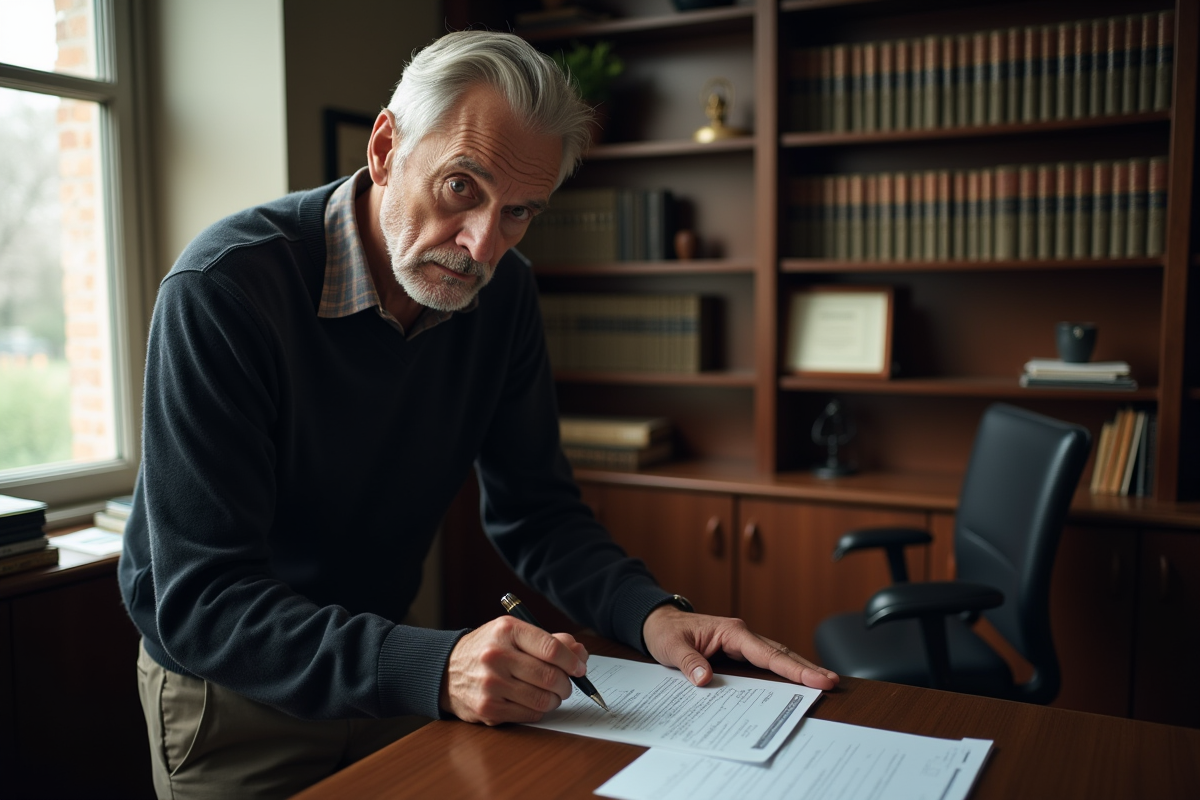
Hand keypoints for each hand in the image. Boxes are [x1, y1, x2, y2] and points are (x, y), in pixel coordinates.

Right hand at [439, 615, 589, 724]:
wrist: (447, 670)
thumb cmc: (488, 650)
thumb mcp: (514, 634)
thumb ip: (549, 641)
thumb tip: (580, 653)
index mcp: (506, 630)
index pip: (551, 648)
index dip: (572, 661)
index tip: (579, 668)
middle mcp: (496, 656)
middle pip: (550, 676)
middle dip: (566, 683)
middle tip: (566, 684)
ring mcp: (491, 685)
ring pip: (543, 699)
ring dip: (554, 699)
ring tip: (550, 694)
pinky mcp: (488, 709)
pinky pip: (529, 715)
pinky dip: (538, 710)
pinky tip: (531, 701)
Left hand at [642, 605, 838, 690]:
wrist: (658, 622)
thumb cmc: (666, 632)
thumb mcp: (671, 648)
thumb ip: (688, 663)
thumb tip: (704, 679)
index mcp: (730, 631)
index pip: (767, 653)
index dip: (792, 668)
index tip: (816, 678)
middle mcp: (741, 635)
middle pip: (780, 653)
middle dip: (806, 668)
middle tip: (832, 682)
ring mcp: (741, 643)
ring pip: (776, 657)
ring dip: (798, 670)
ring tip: (824, 683)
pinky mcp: (738, 652)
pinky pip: (765, 662)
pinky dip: (782, 671)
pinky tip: (795, 683)